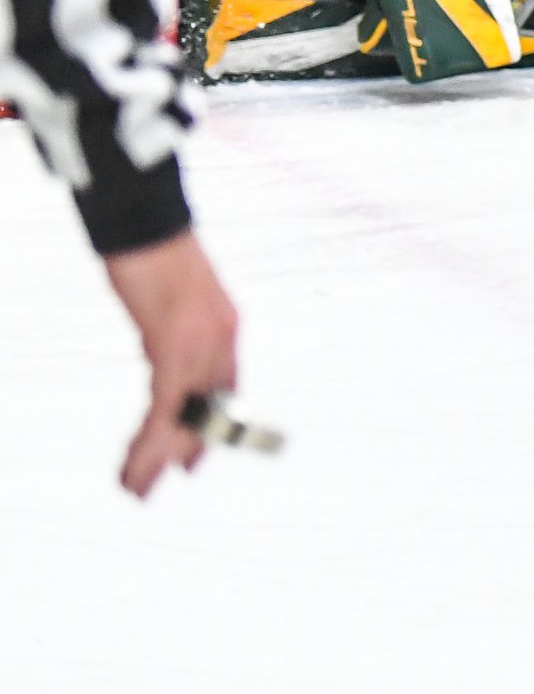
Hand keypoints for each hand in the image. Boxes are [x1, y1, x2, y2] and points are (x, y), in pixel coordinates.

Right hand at [102, 230, 238, 498]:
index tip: (197, 453)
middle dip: (186, 447)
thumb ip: (176, 317)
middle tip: (164, 480)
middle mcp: (220, 339)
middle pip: (206, 407)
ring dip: (157, 457)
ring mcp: (200, 344)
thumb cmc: (155, 245)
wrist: (147, 219)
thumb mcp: (174, 290)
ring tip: (136, 488)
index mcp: (223, 325)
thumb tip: (163, 333)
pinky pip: (166, 407)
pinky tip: (135, 464)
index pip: (225, 385)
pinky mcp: (172, 346)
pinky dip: (149, 441)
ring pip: (183, 416)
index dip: (213, 421)